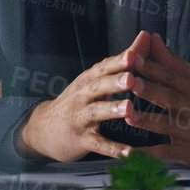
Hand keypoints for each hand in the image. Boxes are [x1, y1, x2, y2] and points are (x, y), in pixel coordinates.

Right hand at [15, 52, 136, 161]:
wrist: (43, 129)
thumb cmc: (77, 101)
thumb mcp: (95, 79)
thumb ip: (123, 60)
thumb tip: (146, 36)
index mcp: (88, 80)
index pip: (104, 67)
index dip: (119, 60)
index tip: (135, 53)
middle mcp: (83, 96)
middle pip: (98, 86)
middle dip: (115, 81)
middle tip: (132, 77)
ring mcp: (80, 118)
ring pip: (96, 112)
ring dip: (112, 110)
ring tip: (129, 108)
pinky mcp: (81, 140)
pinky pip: (98, 144)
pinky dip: (113, 148)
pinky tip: (129, 153)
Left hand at [123, 32, 189, 173]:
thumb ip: (173, 62)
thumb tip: (153, 38)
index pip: (171, 75)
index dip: (152, 66)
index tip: (133, 58)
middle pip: (169, 97)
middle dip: (150, 90)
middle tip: (131, 83)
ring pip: (167, 125)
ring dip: (148, 121)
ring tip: (129, 117)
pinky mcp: (188, 150)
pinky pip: (166, 152)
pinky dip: (149, 154)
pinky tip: (131, 153)